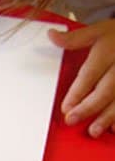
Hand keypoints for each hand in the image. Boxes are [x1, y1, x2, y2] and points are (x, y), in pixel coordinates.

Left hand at [48, 19, 114, 137]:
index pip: (90, 74)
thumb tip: (51, 36)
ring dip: (107, 116)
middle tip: (72, 120)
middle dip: (89, 107)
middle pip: (105, 89)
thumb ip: (74, 38)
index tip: (66, 107)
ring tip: (94, 130)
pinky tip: (114, 129)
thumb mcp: (98, 30)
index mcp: (108, 51)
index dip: (77, 92)